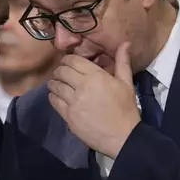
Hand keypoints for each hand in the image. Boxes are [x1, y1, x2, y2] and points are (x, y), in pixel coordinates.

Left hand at [48, 42, 140, 158]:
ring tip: (58, 84)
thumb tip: (125, 43)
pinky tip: (57, 96)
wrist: (123, 137)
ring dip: (54, 83)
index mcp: (96, 76)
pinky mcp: (68, 116)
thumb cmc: (126, 109)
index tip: (68, 63)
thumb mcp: (127, 83)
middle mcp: (82, 86)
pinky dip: (53, 96)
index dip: (67, 59)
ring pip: (55, 85)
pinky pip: (54, 101)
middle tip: (63, 73)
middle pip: (61, 71)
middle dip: (60, 70)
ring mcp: (73, 102)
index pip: (72, 60)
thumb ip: (123, 62)